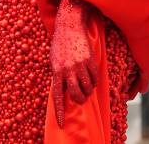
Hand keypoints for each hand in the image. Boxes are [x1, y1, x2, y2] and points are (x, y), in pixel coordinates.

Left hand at [49, 0, 97, 127]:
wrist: (70, 26)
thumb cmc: (60, 44)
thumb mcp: (54, 60)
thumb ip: (58, 75)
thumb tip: (62, 91)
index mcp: (56, 71)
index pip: (58, 96)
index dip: (60, 112)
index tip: (62, 124)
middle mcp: (68, 69)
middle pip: (76, 94)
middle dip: (79, 99)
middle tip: (80, 97)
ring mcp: (80, 65)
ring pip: (87, 87)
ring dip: (88, 90)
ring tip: (86, 86)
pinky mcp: (89, 60)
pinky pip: (94, 77)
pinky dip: (94, 80)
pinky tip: (91, 77)